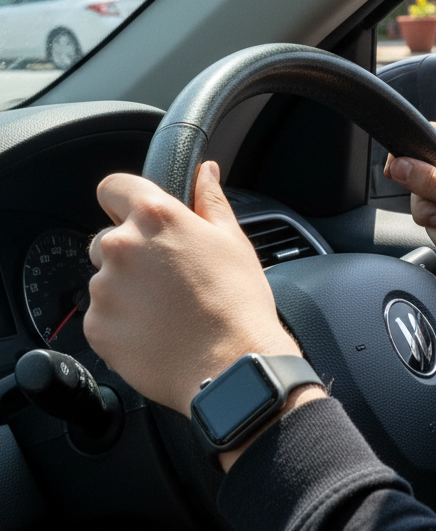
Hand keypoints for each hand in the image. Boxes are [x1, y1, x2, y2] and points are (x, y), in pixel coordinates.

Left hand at [85, 162, 310, 417]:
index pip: (114, 186)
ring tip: (168, 308)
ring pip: (106, 279)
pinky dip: (123, 321)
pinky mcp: (96, 327)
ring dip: (128, 288)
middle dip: (132, 251)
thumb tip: (205, 172)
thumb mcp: (232, 240)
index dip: (125, 198)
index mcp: (155, 217)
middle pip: (108, 238)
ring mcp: (104, 289)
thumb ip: (210, 200)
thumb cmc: (237, 300)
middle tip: (169, 274)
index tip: (136, 213)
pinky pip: (103, 315)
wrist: (229, 365)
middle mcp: (121, 247)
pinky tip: (157, 330)